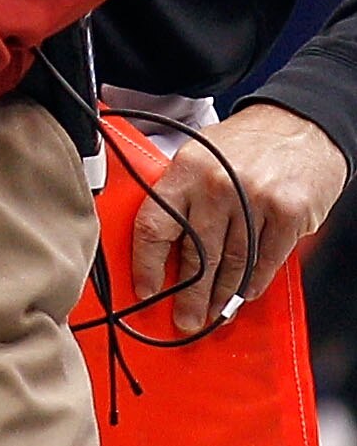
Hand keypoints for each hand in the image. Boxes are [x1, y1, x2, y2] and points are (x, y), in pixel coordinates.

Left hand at [130, 102, 348, 331]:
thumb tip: (162, 247)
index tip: (145, 290)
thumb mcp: (201, 155)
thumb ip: (182, 194)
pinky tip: (242, 295)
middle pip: (196, 256)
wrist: (299, 126)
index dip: (147, 265)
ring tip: (213, 316)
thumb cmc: (244, 145)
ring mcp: (254, 200)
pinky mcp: (287, 214)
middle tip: (185, 320)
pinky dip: (252, 283)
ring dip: (220, 297)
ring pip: (231, 265)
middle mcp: (217, 185)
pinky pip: (265, 262)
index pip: (154, 225)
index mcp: (186, 169)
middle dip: (189, 296)